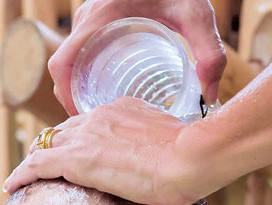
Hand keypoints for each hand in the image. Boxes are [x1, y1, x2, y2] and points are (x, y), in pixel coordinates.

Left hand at [3, 98, 210, 204]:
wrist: (192, 156)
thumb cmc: (196, 158)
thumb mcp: (176, 146)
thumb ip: (161, 151)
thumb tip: (168, 168)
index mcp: (124, 109)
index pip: (91, 123)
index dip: (79, 139)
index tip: (76, 153)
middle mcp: (100, 116)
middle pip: (64, 130)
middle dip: (51, 147)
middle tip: (41, 166)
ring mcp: (86, 136)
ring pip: (46, 145)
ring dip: (33, 161)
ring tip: (22, 177)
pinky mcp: (76, 159)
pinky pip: (37, 164)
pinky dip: (21, 174)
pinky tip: (11, 185)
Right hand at [48, 0, 226, 112]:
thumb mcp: (196, 15)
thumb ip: (209, 53)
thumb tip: (210, 93)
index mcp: (99, 18)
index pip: (62, 64)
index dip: (66, 97)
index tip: (87, 119)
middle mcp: (87, 18)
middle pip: (63, 68)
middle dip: (74, 98)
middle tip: (101, 123)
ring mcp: (88, 17)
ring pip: (70, 59)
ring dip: (77, 86)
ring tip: (106, 111)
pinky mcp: (96, 19)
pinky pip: (79, 50)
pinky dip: (83, 71)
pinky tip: (108, 88)